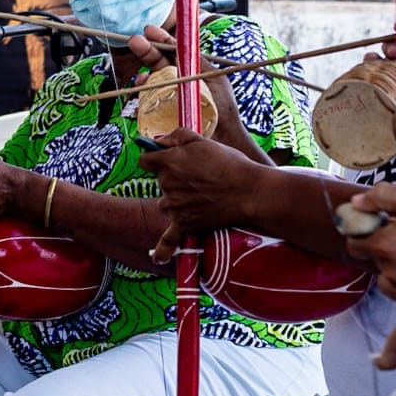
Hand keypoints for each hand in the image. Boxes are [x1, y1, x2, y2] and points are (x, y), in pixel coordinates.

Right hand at [126, 27, 250, 152]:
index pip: (171, 52)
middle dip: (146, 51)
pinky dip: (141, 99)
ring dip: (143, 77)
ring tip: (141, 77)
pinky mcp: (160, 114)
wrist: (224, 136)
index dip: (160, 40)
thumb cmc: (223, 107)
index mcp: (187, 70)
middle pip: (157, 63)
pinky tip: (141, 94)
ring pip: (150, 82)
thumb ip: (198, 60)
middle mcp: (175, 81)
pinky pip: (146, 104)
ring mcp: (166, 97)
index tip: (149, 31)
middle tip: (135, 41)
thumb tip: (182, 43)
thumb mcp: (214, 77)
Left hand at [141, 128, 265, 260]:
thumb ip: (177, 137)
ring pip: (166, 203)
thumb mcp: (202, 140)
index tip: (166, 159)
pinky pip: (169, 239)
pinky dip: (164, 249)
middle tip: (200, 176)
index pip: (145, 161)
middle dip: (174, 178)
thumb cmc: (229, 164)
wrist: (250, 191)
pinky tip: (159, 259)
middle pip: (160, 182)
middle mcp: (167, 185)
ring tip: (202, 196)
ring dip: (176, 201)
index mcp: (169, 162)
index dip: (155, 159)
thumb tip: (159, 142)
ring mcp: (174, 207)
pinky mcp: (185, 224)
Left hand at [339, 184, 395, 368]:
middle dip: (385, 249)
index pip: (353, 240)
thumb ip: (381, 196)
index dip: (366, 229)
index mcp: (384, 244)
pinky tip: (381, 364)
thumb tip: (354, 202)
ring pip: (386, 285)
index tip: (383, 223)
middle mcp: (389, 273)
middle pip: (371, 262)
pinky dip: (391, 353)